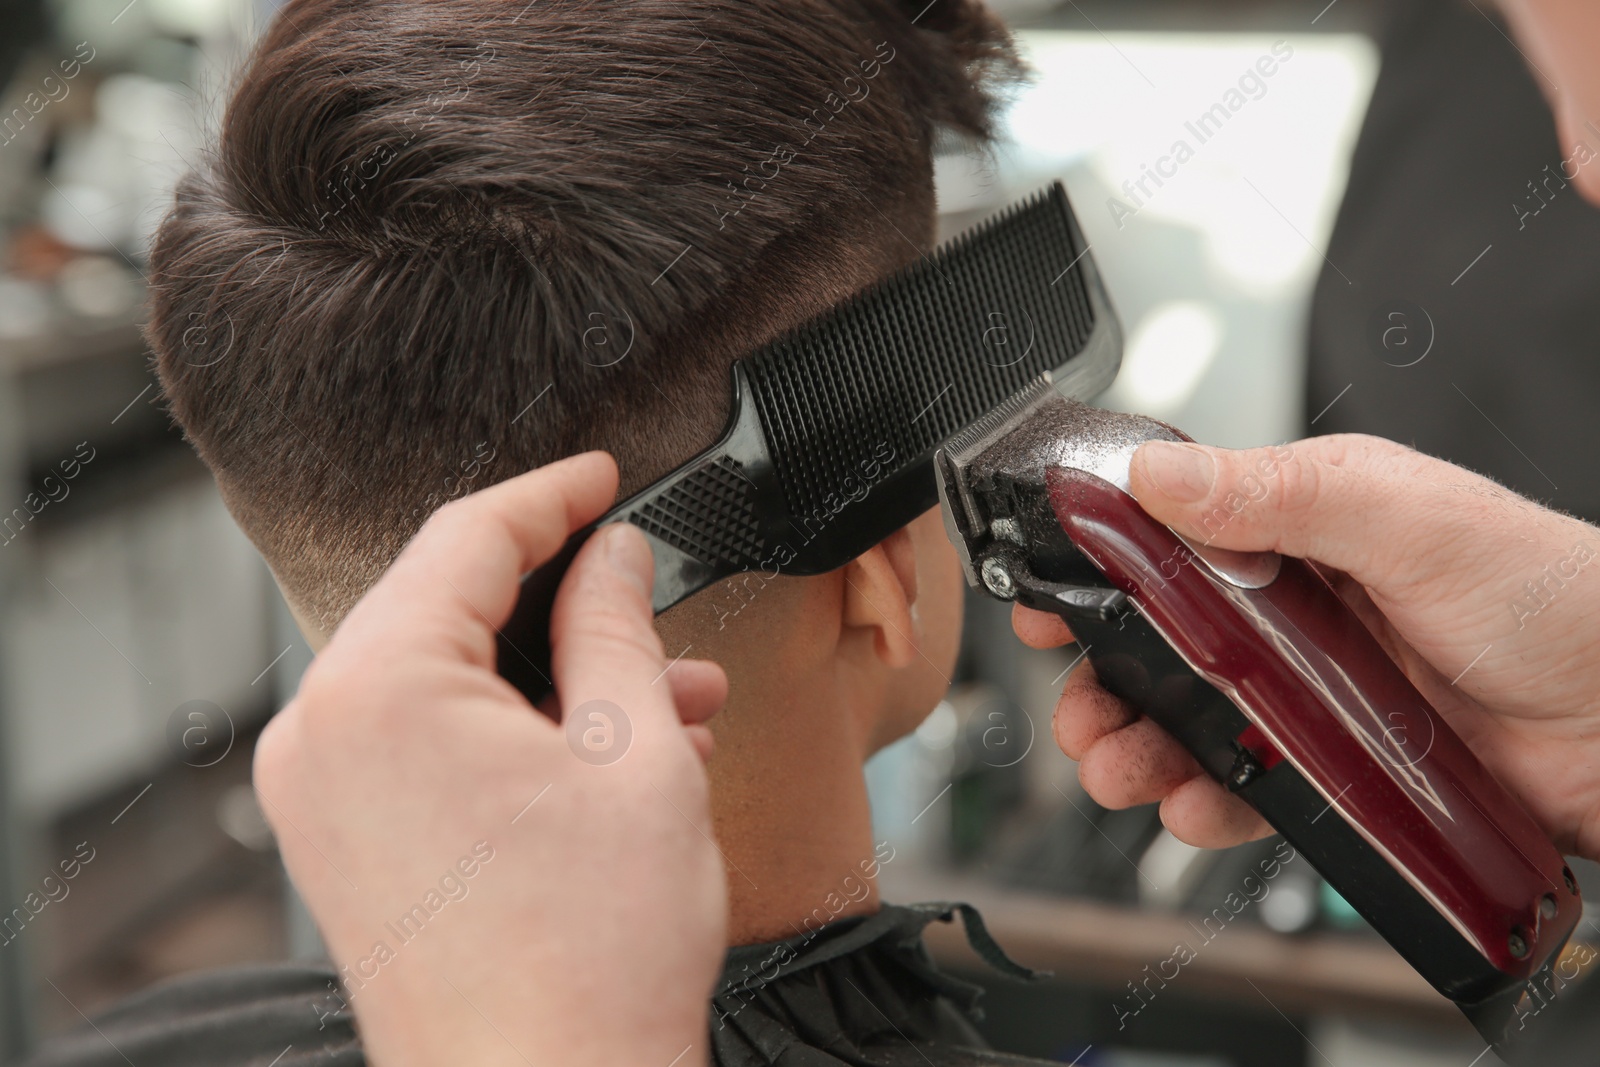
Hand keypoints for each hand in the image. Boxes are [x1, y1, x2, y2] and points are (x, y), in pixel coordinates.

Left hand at [254, 452, 728, 1066]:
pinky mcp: (345, 845)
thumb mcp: (636, 756)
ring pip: (449, 682)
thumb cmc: (588, 962)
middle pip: (450, 609)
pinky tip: (606, 758)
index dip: (551, 495)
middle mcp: (323, 735)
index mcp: (381, 690)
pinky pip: (429, 746)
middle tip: (651, 604)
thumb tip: (613, 556)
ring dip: (553, 680)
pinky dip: (512, 736)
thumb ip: (618, 629)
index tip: (601, 476)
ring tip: (666, 704)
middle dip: (565, 606)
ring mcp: (324, 797)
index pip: (467, 538)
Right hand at [1016, 434, 1599, 859]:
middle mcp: (1293, 609)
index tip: (1049, 594)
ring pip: (1187, 719)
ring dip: (1135, 744)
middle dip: (1101, 676)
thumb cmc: (1549, 593)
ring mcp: (1310, 692)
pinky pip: (1242, 786)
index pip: (1166, 537)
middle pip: (1158, 640)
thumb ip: (1274, 491)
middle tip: (1079, 700)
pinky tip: (1190, 802)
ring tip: (1119, 763)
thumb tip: (1157, 473)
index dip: (1097, 567)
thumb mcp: (1402, 514)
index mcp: (1297, 527)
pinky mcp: (1332, 766)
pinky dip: (1203, 800)